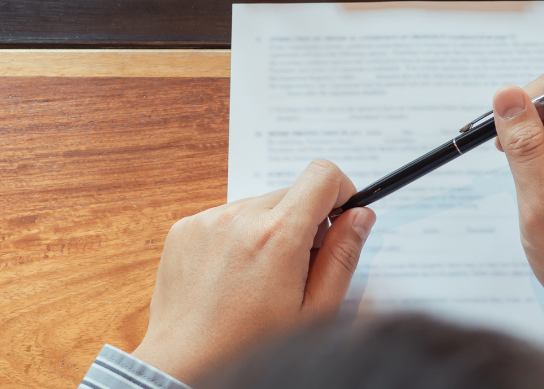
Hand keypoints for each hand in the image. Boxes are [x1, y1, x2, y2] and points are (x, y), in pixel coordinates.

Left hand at [131, 160, 375, 383]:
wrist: (183, 368)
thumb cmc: (250, 350)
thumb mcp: (313, 312)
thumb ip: (342, 257)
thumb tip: (361, 215)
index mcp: (279, 234)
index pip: (323, 175)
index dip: (340, 192)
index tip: (339, 219)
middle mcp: (242, 216)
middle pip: (292, 193)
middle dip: (304, 222)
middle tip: (298, 268)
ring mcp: (209, 219)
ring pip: (258, 205)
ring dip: (268, 230)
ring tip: (258, 279)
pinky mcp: (186, 227)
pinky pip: (226, 216)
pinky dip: (236, 237)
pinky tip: (231, 277)